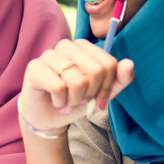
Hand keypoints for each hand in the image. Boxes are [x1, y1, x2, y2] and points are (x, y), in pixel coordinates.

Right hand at [19, 38, 134, 133]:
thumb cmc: (75, 101)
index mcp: (83, 47)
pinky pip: (58, 87)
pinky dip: (62, 102)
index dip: (106, 87)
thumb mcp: (101, 93)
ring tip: (68, 102)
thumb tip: (129, 63)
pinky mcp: (34, 68)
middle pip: (95, 70)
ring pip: (77, 80)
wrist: (49, 117)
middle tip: (81, 101)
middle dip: (92, 94)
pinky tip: (56, 102)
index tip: (98, 98)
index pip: (108, 63)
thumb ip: (119, 79)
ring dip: (75, 100)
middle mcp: (65, 46)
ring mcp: (48, 55)